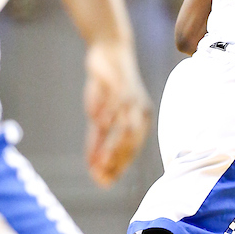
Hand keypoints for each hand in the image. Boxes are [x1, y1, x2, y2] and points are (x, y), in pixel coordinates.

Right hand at [83, 40, 151, 186]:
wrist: (111, 50)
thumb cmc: (108, 86)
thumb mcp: (101, 115)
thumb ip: (99, 139)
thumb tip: (93, 164)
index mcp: (141, 120)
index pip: (132, 150)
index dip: (118, 168)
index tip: (105, 182)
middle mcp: (140, 112)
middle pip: (131, 143)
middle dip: (115, 163)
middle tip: (101, 178)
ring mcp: (132, 99)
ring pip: (125, 128)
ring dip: (113, 147)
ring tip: (100, 162)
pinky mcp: (121, 84)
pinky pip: (115, 104)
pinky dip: (106, 116)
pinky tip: (97, 126)